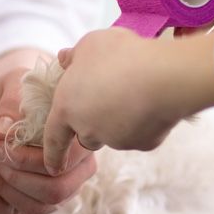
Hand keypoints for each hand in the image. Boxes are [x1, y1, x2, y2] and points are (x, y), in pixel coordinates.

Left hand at [0, 66, 96, 213]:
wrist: (14, 105)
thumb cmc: (22, 94)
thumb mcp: (16, 85)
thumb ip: (13, 102)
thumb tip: (3, 129)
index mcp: (82, 143)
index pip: (64, 161)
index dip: (27, 158)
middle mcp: (78, 172)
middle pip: (55, 191)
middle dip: (14, 176)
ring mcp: (62, 192)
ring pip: (38, 207)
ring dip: (3, 189)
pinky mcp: (39, 204)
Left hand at [42, 29, 213, 171]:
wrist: (163, 76)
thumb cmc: (120, 55)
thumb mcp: (90, 44)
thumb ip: (74, 55)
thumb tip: (65, 59)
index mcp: (67, 108)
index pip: (54, 138)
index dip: (52, 153)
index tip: (51, 168)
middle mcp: (88, 130)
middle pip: (86, 136)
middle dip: (93, 125)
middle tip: (108, 100)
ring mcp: (117, 140)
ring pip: (114, 136)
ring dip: (119, 122)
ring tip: (135, 93)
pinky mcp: (143, 143)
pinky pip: (141, 135)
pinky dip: (144, 123)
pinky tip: (153, 102)